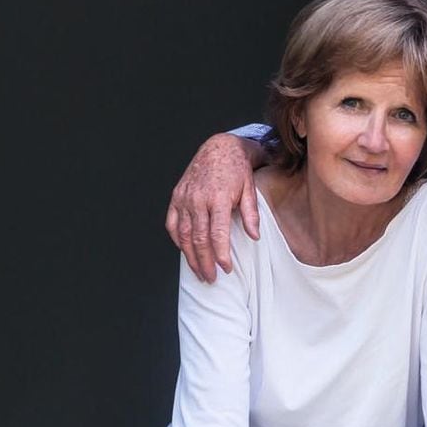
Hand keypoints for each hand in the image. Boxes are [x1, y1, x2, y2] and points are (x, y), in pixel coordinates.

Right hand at [165, 134, 261, 281]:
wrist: (219, 148)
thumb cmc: (237, 169)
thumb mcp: (250, 189)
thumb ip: (251, 214)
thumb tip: (254, 237)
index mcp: (218, 198)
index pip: (217, 234)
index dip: (221, 254)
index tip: (226, 269)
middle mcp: (198, 199)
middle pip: (198, 239)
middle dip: (204, 262)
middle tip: (211, 278)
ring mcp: (184, 198)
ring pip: (183, 235)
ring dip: (190, 256)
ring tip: (199, 272)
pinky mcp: (176, 197)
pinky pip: (172, 224)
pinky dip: (177, 240)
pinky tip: (185, 252)